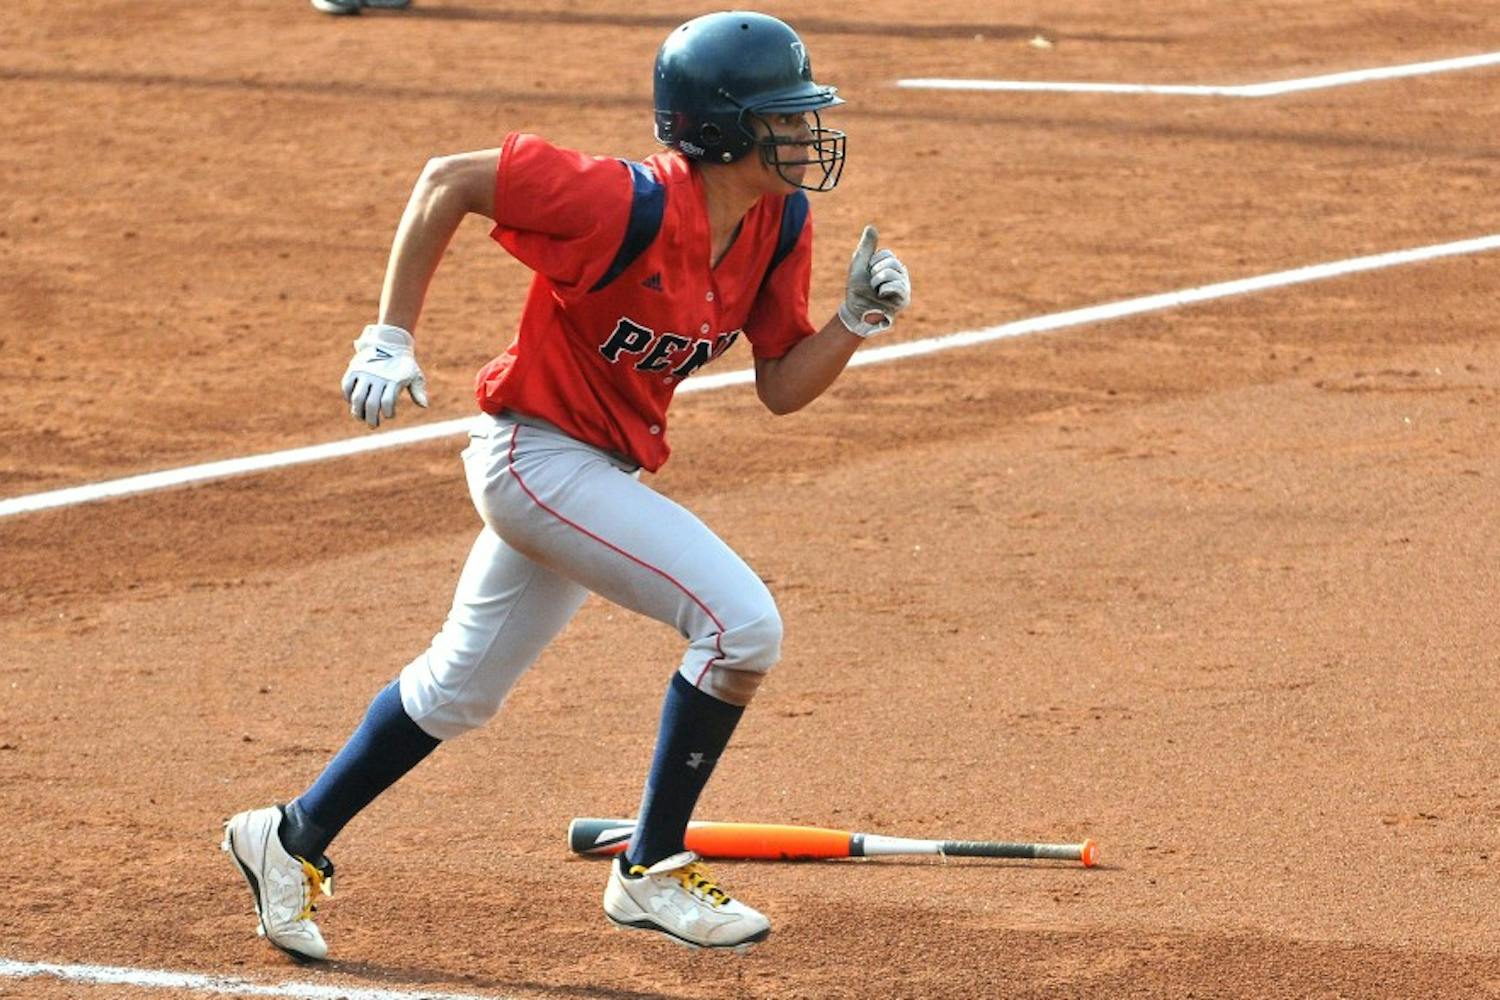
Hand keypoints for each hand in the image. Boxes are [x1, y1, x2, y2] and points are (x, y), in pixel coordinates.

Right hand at [341, 323, 428, 427]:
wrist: (390, 342)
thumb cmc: (404, 364)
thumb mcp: (415, 375)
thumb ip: (418, 390)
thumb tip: (424, 405)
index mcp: (393, 380)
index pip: (388, 402)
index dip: (388, 413)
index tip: (390, 415)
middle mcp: (378, 377)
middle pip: (371, 404)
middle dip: (371, 418)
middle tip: (372, 425)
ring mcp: (365, 373)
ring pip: (357, 398)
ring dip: (357, 411)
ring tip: (360, 417)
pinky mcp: (354, 369)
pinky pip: (347, 385)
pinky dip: (348, 396)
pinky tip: (352, 402)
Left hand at [837, 224, 911, 338]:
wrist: (855, 310)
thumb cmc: (857, 287)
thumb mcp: (860, 263)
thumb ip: (867, 246)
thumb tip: (871, 226)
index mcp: (892, 264)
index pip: (886, 254)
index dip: (872, 262)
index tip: (868, 272)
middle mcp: (901, 274)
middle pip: (891, 262)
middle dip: (874, 271)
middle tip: (871, 284)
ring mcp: (904, 287)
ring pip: (892, 273)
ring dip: (877, 282)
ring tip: (876, 291)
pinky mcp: (904, 300)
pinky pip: (898, 286)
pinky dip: (885, 289)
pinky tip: (881, 295)